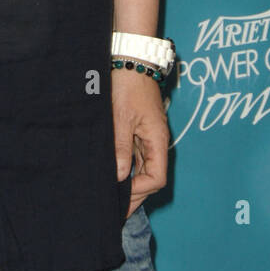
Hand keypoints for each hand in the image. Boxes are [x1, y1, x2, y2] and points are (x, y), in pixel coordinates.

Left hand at [111, 69, 168, 218]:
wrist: (131, 59)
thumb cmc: (127, 85)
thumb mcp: (120, 118)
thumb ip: (120, 148)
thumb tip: (119, 176)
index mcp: (157, 139)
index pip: (156, 177)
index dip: (140, 191)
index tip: (120, 196)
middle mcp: (156, 141)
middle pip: (151, 177)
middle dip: (135, 195)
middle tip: (116, 211)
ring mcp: (147, 135)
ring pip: (143, 168)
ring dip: (130, 183)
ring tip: (112, 198)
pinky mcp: (138, 129)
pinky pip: (136, 155)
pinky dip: (127, 168)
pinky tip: (113, 175)